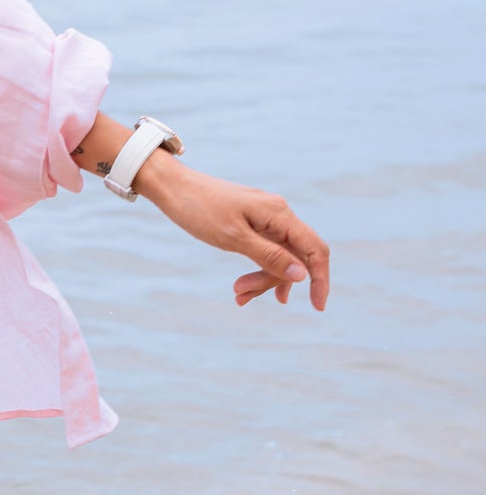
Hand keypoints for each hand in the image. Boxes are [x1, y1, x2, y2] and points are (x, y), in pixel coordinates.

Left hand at [134, 154, 329, 309]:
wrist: (172, 187)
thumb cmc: (199, 209)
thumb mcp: (233, 237)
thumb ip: (269, 256)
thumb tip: (302, 275)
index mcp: (279, 214)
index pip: (314, 249)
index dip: (321, 279)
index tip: (317, 307)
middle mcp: (278, 214)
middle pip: (295, 258)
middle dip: (273, 282)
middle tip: (240, 296)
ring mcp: (266, 219)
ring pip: (279, 258)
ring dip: (262, 280)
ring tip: (237, 295)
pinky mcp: (252, 224)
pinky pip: (265, 252)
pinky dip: (257, 270)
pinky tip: (245, 290)